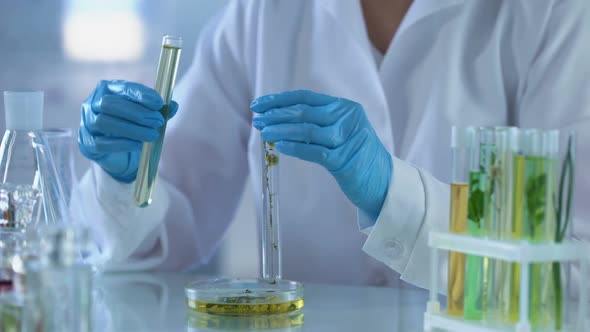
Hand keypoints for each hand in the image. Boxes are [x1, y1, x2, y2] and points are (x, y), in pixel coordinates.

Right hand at [78, 80, 178, 182]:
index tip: (159, 103)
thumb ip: (159, 110)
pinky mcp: (87, 143)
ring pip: (104, 122)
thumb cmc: (131, 126)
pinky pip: (101, 143)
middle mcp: (93, 103)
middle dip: (137, 113)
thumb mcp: (146, 116)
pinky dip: (122, 144)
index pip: (122, 87)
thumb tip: (173, 106)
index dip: (140, 94)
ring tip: (152, 135)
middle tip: (158, 121)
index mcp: (107, 89)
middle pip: (110, 104)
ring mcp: (86, 123)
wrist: (117, 153)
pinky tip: (138, 145)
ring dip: (132, 129)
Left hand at [251, 90, 392, 218]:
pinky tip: (279, 147)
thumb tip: (279, 120)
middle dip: (276, 115)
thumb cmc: (357, 157)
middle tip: (257, 119)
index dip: (279, 100)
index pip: (305, 97)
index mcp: (345, 107)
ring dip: (280, 130)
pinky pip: (314, 151)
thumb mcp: (341, 132)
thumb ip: (317, 123)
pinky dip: (295, 148)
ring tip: (263, 132)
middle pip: (304, 112)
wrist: (384, 181)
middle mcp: (347, 118)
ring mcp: (346, 139)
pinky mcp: (344, 160)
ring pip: (306, 130)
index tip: (259, 104)